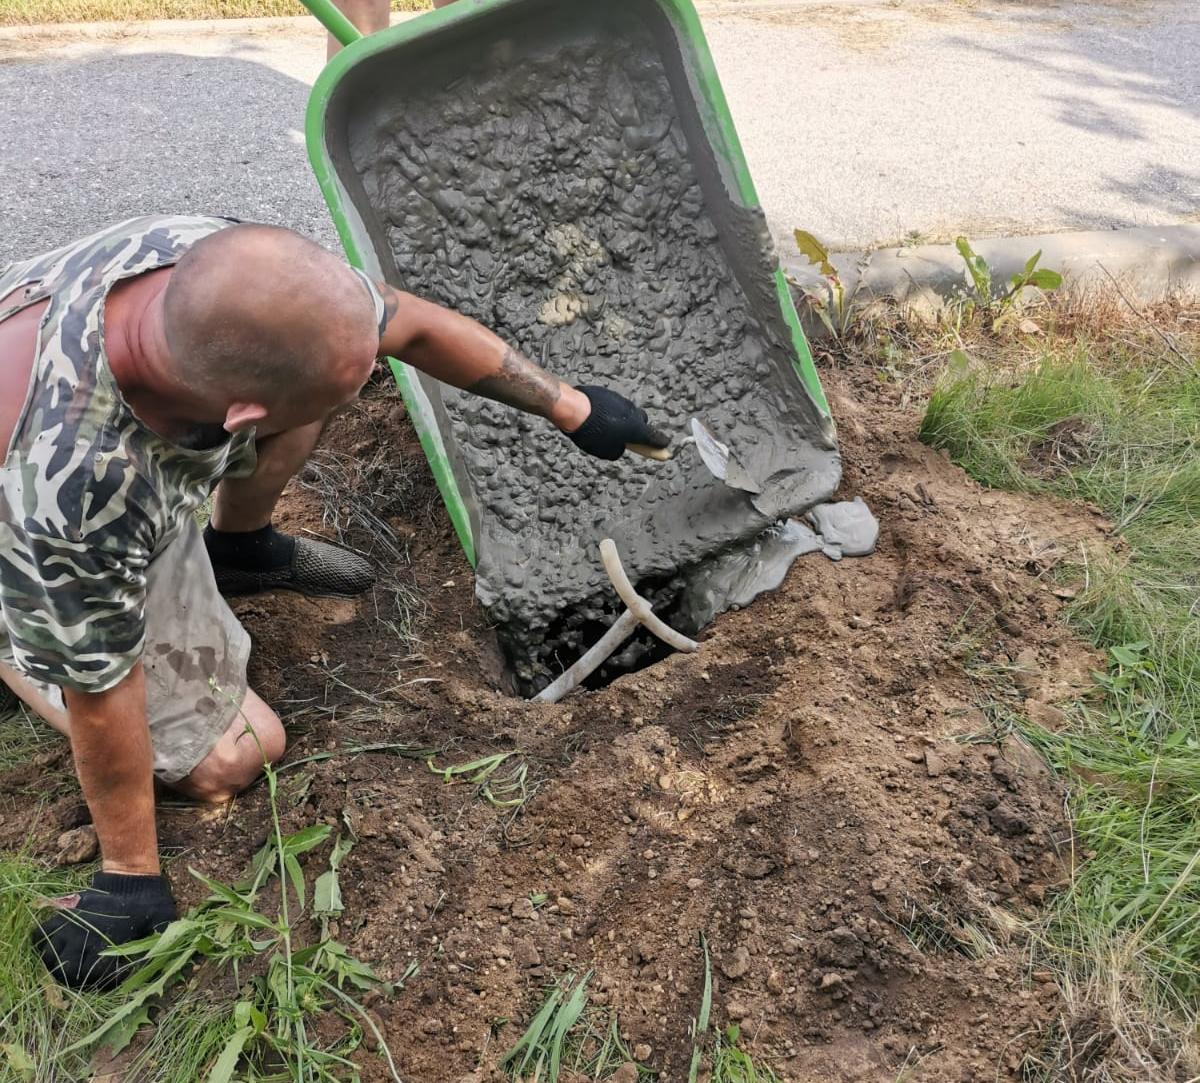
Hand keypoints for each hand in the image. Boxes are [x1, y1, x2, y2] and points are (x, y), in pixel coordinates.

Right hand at [35, 871, 176, 989]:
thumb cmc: (150, 901)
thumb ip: (161, 945)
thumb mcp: (162, 923)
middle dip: (73, 980)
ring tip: (69, 964)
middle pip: (65, 972)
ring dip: (56, 965)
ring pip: (48, 957)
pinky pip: (40, 934)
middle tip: (85, 976)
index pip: (94, 977)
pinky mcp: (63, 915)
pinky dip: (42, 944)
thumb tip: (166, 969)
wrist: (132, 875)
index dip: (102, 983)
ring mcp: (70, 927)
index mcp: (108, 944)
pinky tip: (55, 947)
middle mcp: (84, 938)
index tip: (111, 978)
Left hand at [565, 386, 669, 460]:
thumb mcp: (605, 451)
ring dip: (622, 419)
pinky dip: (611, 412)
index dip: (660, 443)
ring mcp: (621, 401)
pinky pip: (614, 405)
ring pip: (627, 411)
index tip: (665, 445)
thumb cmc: (592, 432)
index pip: (654, 437)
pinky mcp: (609, 394)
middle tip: (626, 436)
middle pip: (641, 420)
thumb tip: (619, 448)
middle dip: (638, 428)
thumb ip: (617, 451)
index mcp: (636, 428)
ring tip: (606, 427)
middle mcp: (632, 412)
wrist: (575, 408)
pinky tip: (598, 417)